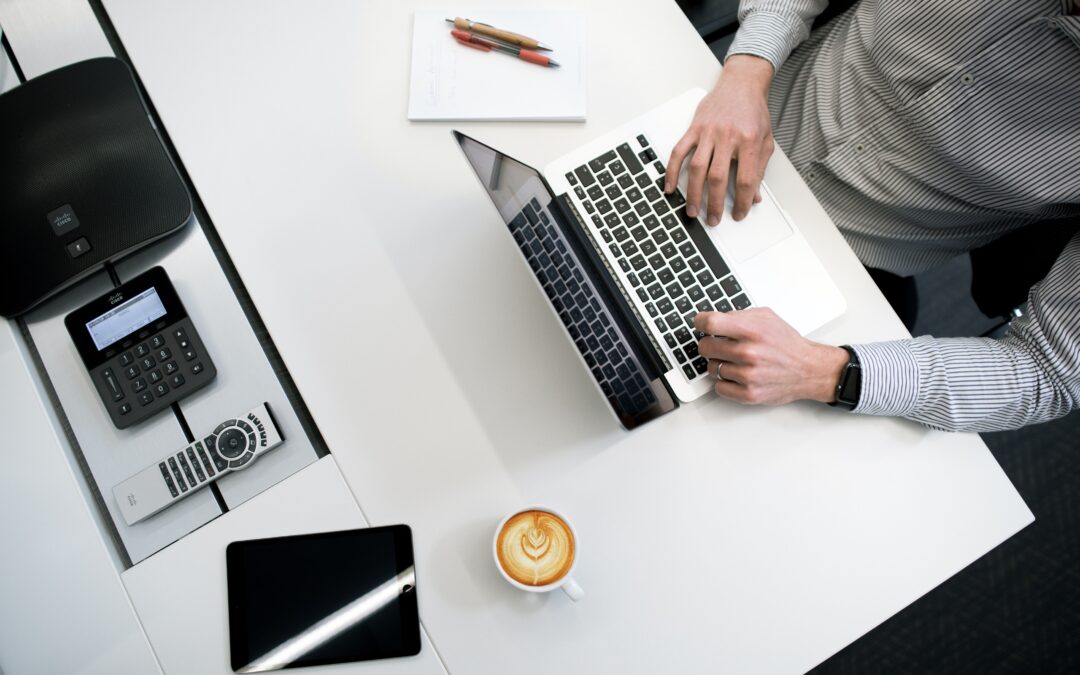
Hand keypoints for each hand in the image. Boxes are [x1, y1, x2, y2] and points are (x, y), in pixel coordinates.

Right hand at [665, 55, 774, 224]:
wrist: (741, 84)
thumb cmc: (753, 112)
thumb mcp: (765, 140)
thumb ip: (759, 168)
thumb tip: (755, 196)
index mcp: (749, 140)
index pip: (745, 178)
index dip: (743, 201)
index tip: (740, 213)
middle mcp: (727, 136)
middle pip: (718, 177)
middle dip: (715, 203)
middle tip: (713, 219)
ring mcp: (708, 132)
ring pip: (697, 168)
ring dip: (693, 193)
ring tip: (693, 210)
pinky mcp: (694, 128)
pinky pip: (679, 152)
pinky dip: (672, 171)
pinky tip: (670, 187)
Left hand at [694, 308, 848, 404]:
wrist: (808, 369)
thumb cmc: (786, 343)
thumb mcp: (766, 318)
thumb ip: (738, 315)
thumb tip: (712, 319)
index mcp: (752, 331)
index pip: (710, 323)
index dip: (700, 322)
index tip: (700, 323)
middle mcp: (749, 353)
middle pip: (705, 347)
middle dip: (710, 344)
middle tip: (720, 345)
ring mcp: (748, 375)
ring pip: (711, 368)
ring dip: (719, 364)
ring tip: (736, 361)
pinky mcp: (748, 394)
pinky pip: (719, 387)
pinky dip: (724, 382)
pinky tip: (736, 375)